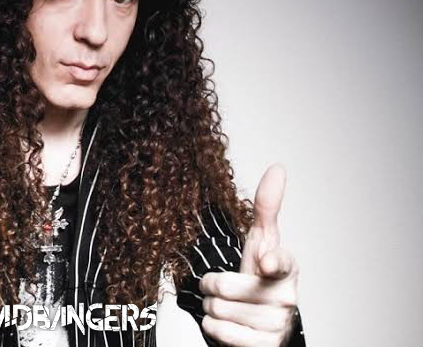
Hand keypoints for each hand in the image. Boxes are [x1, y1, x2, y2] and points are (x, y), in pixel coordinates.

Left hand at [199, 163, 298, 346]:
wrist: (264, 327)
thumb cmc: (259, 279)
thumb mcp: (261, 242)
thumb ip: (267, 208)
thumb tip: (277, 168)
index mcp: (287, 268)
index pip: (281, 262)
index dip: (272, 263)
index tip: (266, 263)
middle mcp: (287, 297)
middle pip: (223, 287)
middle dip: (212, 287)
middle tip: (225, 289)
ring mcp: (276, 324)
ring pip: (216, 309)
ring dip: (212, 308)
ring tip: (229, 307)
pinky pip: (217, 331)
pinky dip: (214, 329)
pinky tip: (229, 325)